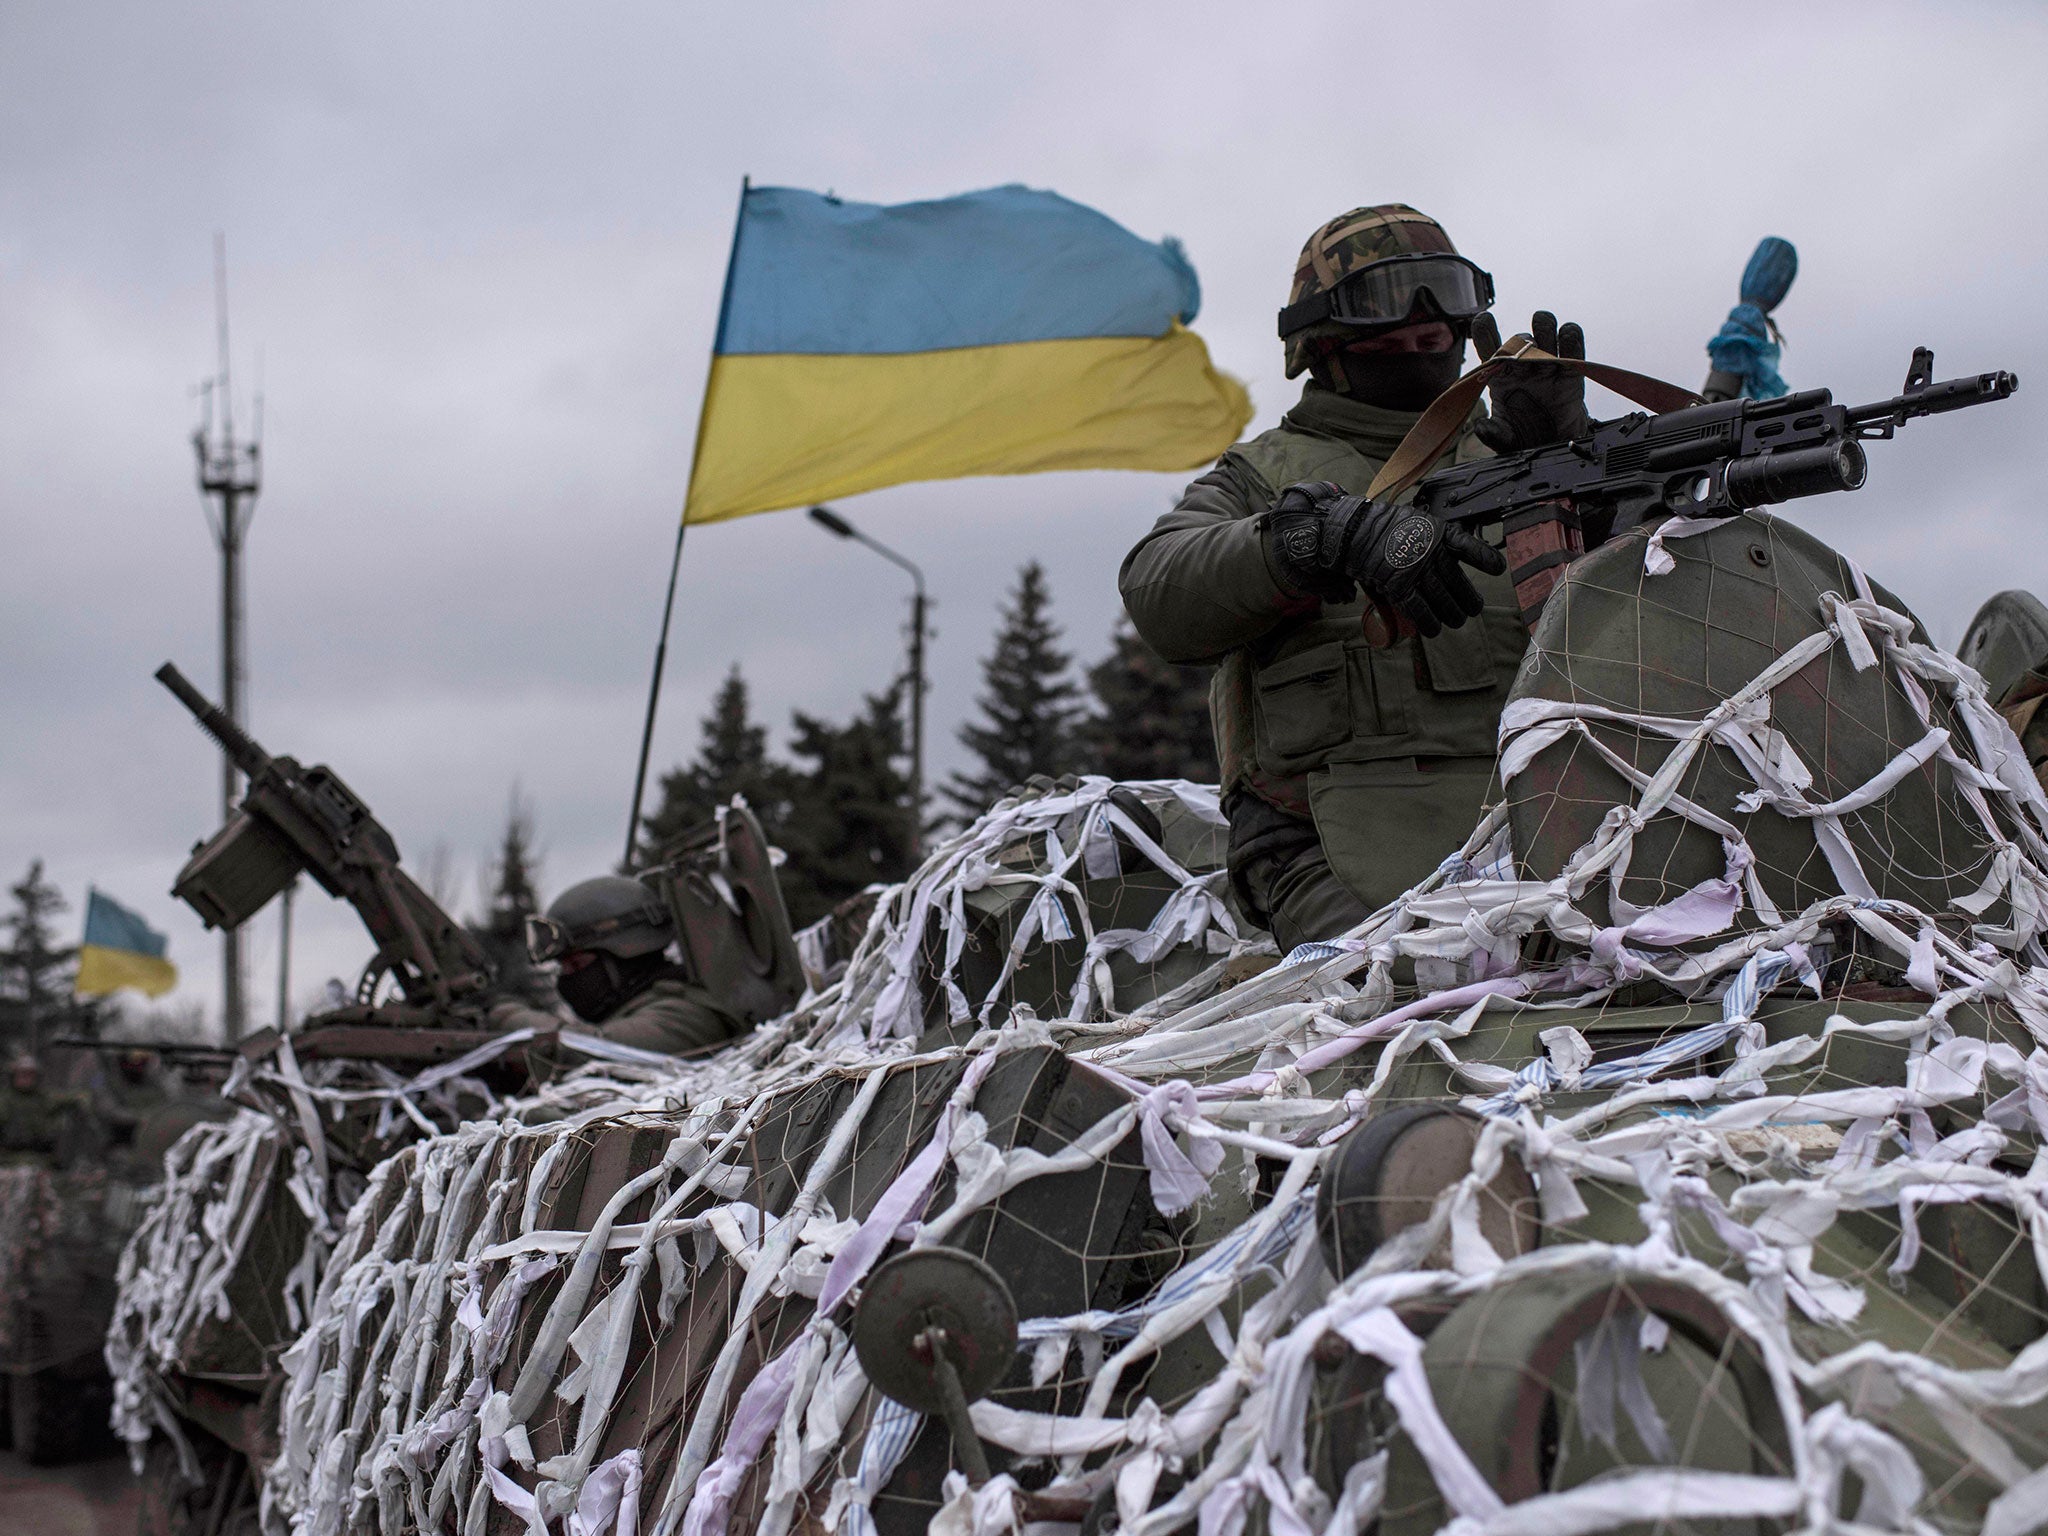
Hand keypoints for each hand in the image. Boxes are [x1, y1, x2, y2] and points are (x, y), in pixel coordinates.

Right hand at [1265, 480, 1505, 636]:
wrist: (1352, 531)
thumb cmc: (1382, 527)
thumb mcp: (1415, 522)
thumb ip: (1432, 539)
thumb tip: (1449, 555)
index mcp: (1438, 534)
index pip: (1469, 548)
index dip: (1486, 560)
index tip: (1498, 569)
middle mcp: (1431, 552)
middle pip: (1458, 583)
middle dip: (1469, 600)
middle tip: (1472, 609)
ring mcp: (1416, 570)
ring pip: (1443, 600)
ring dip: (1452, 615)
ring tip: (1456, 621)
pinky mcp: (1399, 585)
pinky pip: (1419, 609)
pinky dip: (1428, 623)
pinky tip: (1433, 630)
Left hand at [1472, 311, 1591, 453]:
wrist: (1555, 446)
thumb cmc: (1526, 437)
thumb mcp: (1504, 439)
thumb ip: (1492, 433)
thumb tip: (1480, 426)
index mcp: (1501, 378)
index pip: (1489, 347)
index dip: (1485, 331)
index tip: (1484, 320)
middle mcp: (1523, 366)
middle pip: (1520, 338)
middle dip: (1520, 338)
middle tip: (1521, 351)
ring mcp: (1547, 366)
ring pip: (1545, 331)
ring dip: (1544, 327)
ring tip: (1543, 340)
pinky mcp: (1571, 371)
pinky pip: (1572, 343)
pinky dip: (1570, 336)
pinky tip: (1566, 338)